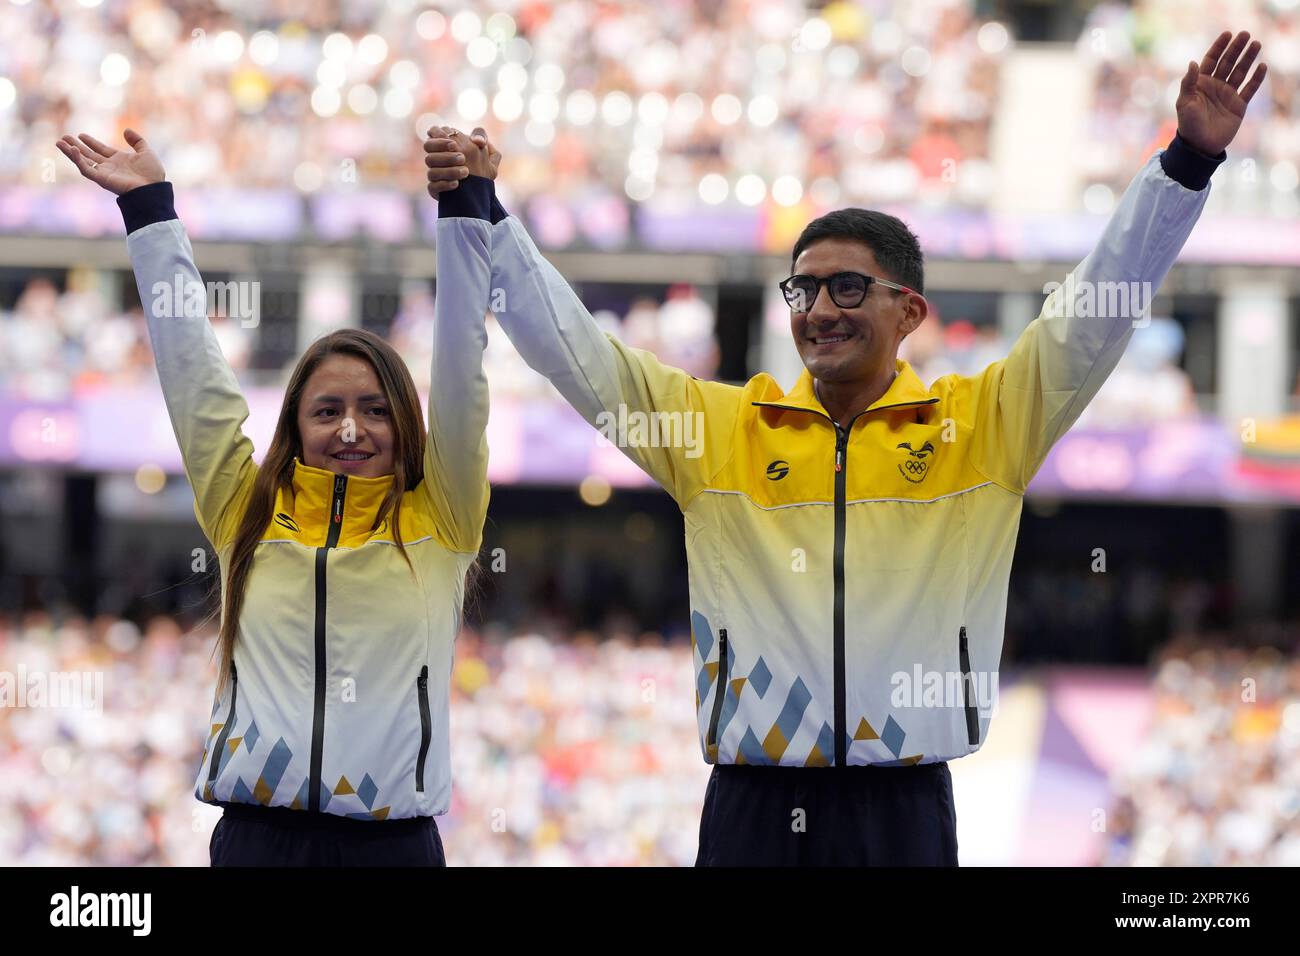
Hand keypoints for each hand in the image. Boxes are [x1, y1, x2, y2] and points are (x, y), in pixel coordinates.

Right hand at [55, 129, 165, 194]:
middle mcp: (109, 167)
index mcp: (118, 160)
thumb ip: (137, 140)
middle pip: (88, 155)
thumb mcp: (146, 152)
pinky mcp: (101, 179)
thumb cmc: (152, 174)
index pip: (100, 149)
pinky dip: (78, 160)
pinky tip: (73, 150)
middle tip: (64, 137)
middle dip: (75, 146)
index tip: (81, 134)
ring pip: (82, 161)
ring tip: (59, 143)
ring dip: (70, 152)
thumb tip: (126, 130)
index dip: (91, 142)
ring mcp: (104, 173)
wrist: (152, 189)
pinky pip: (86, 169)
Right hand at [424, 125, 500, 199]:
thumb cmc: (481, 169)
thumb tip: (477, 140)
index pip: (433, 132)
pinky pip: (432, 187)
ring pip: (431, 170)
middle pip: (428, 149)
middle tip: (463, 158)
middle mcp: (437, 159)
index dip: (440, 136)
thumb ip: (481, 137)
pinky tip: (457, 184)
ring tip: (466, 172)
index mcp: (445, 145)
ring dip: (449, 170)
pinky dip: (444, 184)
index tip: (455, 145)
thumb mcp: (487, 153)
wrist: (480, 193)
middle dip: (446, 153)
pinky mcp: (435, 189)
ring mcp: (435, 174)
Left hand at [1176, 30, 1266, 155]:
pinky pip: (1249, 89)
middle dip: (1236, 48)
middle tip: (1246, 34)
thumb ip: (1188, 83)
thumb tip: (1193, 62)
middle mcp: (1215, 86)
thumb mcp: (1184, 103)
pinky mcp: (1238, 105)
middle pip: (1228, 62)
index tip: (1228, 34)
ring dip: (1248, 58)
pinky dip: (1256, 78)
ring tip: (1256, 44)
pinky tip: (1262, 67)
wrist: (1199, 146)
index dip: (1219, 47)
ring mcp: (1228, 94)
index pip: (1211, 60)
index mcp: (1201, 83)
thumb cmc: (1188, 124)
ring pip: (1240, 72)